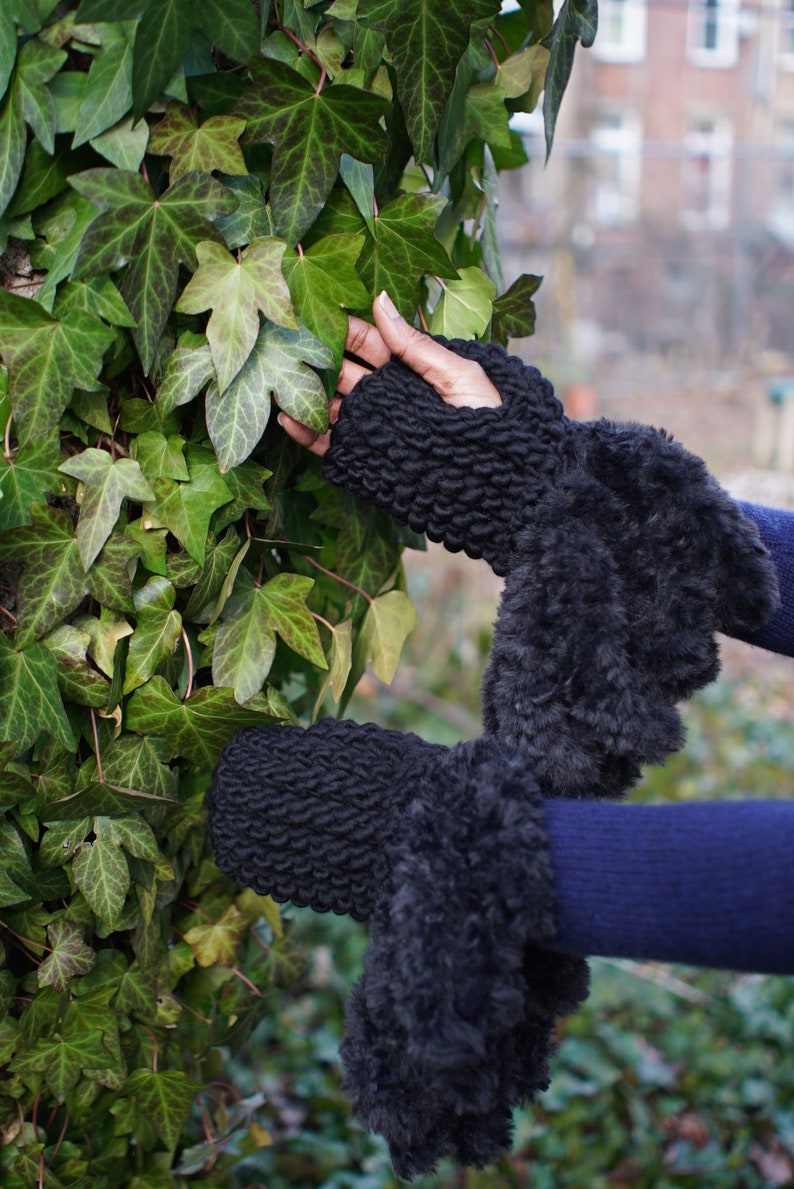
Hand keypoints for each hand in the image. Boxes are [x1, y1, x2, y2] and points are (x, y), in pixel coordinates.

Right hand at [278, 290, 501, 455]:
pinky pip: (331, 443)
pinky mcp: (368, 457)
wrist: (504, 484)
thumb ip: (417, 345)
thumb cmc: (491, 423)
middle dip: (313, 354)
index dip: (340, 324)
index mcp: (412, 368)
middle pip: (342, 370)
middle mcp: (389, 395)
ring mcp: (377, 427)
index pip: (367, 340)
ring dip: (304, 391)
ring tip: (276, 375)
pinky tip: (287, 418)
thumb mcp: (460, 376)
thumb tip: (380, 300)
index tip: (310, 306)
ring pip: (331, 404)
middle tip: (280, 336)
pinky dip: (307, 432)